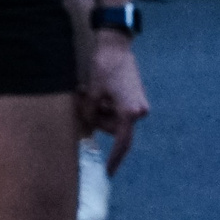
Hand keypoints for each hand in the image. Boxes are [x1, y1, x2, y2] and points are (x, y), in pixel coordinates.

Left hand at [78, 35, 149, 173]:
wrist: (116, 46)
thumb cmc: (104, 67)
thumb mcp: (92, 92)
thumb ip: (90, 113)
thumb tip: (86, 129)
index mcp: (130, 112)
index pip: (121, 143)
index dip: (114, 158)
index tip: (106, 172)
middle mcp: (138, 111)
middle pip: (113, 128)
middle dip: (96, 119)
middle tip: (81, 101)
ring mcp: (137, 104)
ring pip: (112, 118)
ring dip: (98, 109)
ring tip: (86, 91)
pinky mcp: (133, 97)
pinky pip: (115, 109)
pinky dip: (104, 104)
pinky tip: (93, 90)